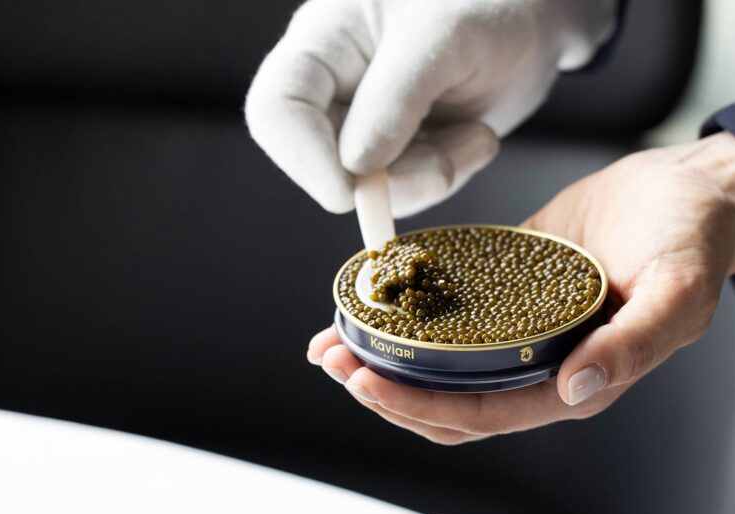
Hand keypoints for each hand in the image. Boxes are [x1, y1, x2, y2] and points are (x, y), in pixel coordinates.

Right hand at [245, 0, 615, 214]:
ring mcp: (367, 126)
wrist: (536, 20)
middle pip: (325, 164)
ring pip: (371, 191)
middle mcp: (336, 87)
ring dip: (430, 178)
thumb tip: (355, 168)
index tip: (354, 189)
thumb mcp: (446, 35)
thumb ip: (396, 98)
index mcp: (325, 41)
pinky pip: (407, 194)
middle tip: (445, 162)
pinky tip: (474, 140)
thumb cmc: (490, 1)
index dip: (305, 161)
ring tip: (475, 136)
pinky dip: (446, 178)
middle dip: (391, 177)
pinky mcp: (400, 155)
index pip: (276, 112)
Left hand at [308, 134, 734, 443]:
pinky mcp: (503, 298)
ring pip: (438, 373)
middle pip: (447, 406)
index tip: (370, 385)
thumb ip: (633, 345)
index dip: (421, 407)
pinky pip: (446, 325)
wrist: (691, 189)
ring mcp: (516, 338)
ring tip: (333, 347)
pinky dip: (405, 325)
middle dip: (386, 393)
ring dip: (385, 366)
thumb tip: (575, 386)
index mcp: (574, 384)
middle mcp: (537, 371)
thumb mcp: (678, 292)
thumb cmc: (694, 241)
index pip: (483, 415)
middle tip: (336, 364)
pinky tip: (370, 311)